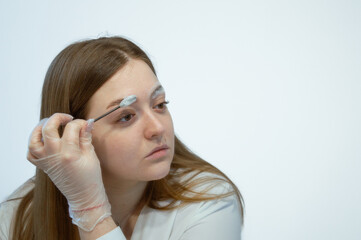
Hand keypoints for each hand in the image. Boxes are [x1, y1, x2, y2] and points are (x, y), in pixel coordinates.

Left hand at [27, 113, 110, 230]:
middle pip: (48, 129)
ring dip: (40, 128)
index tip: (85, 125)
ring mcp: (46, 162)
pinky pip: (31, 153)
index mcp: (70, 154)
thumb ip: (86, 137)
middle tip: (68, 118)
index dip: (79, 123)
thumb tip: (87, 122)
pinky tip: (45, 139)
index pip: (71, 128)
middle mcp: (54, 156)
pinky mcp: (43, 166)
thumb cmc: (90, 177)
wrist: (83, 195)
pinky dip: (34, 143)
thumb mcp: (91, 155)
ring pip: (34, 139)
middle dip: (58, 118)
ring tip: (51, 124)